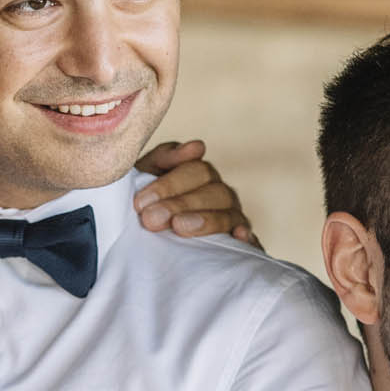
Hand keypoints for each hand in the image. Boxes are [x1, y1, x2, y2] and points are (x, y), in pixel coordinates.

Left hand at [134, 139, 260, 247]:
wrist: (140, 239)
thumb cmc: (145, 203)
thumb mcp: (146, 175)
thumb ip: (167, 157)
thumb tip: (198, 147)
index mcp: (200, 174)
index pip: (197, 171)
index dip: (170, 185)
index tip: (141, 202)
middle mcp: (218, 193)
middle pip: (214, 191)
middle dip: (181, 204)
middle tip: (151, 219)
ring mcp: (231, 217)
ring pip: (229, 214)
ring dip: (205, 220)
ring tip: (179, 227)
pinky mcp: (237, 243)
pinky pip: (250, 239)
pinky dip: (246, 236)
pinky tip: (238, 236)